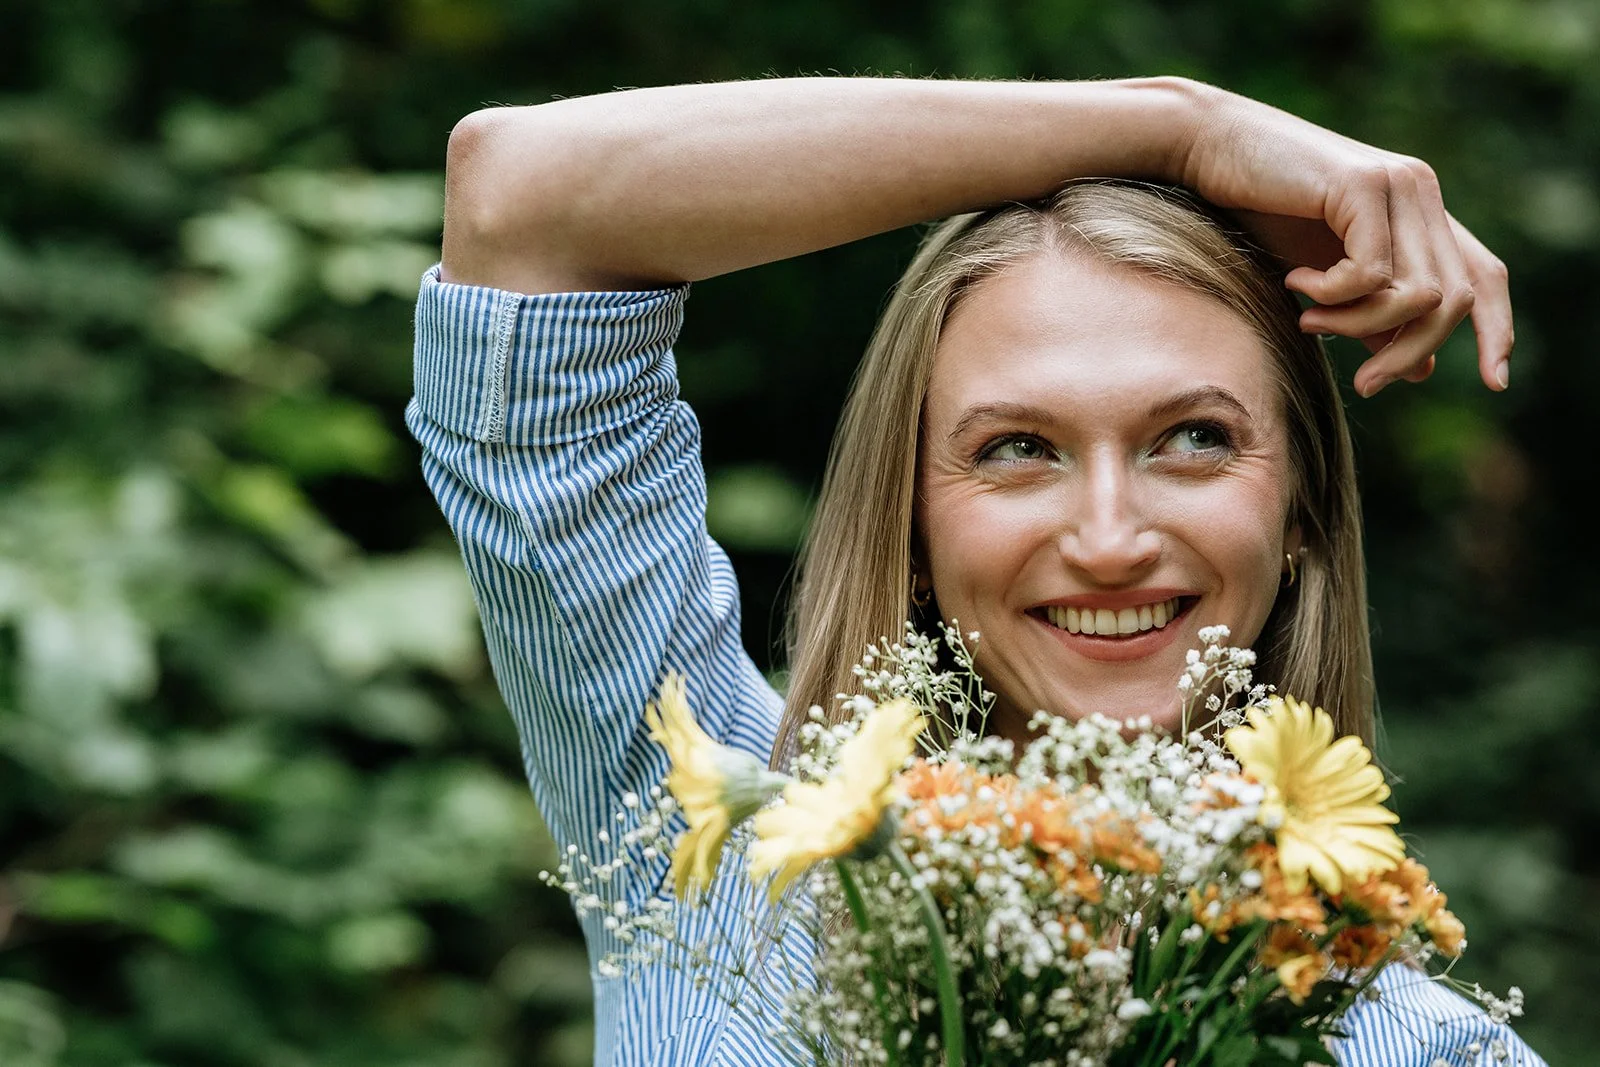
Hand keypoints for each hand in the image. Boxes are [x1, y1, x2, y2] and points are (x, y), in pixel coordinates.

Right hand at [1174, 83, 1511, 396]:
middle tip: (1363, 384)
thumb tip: (1422, 370)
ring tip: (1309, 319)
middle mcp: (1420, 192)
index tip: (1495, 384)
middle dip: (1408, 353)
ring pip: (1418, 293)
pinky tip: (1295, 280)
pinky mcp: (1365, 184)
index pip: (1484, 274)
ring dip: (1359, 325)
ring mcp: (1399, 184)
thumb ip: (1373, 316)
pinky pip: (1370, 273)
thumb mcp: (1324, 276)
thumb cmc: (1258, 208)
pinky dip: (1332, 295)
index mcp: (1419, 211)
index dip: (1497, 329)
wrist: (1210, 147)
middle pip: (1454, 298)